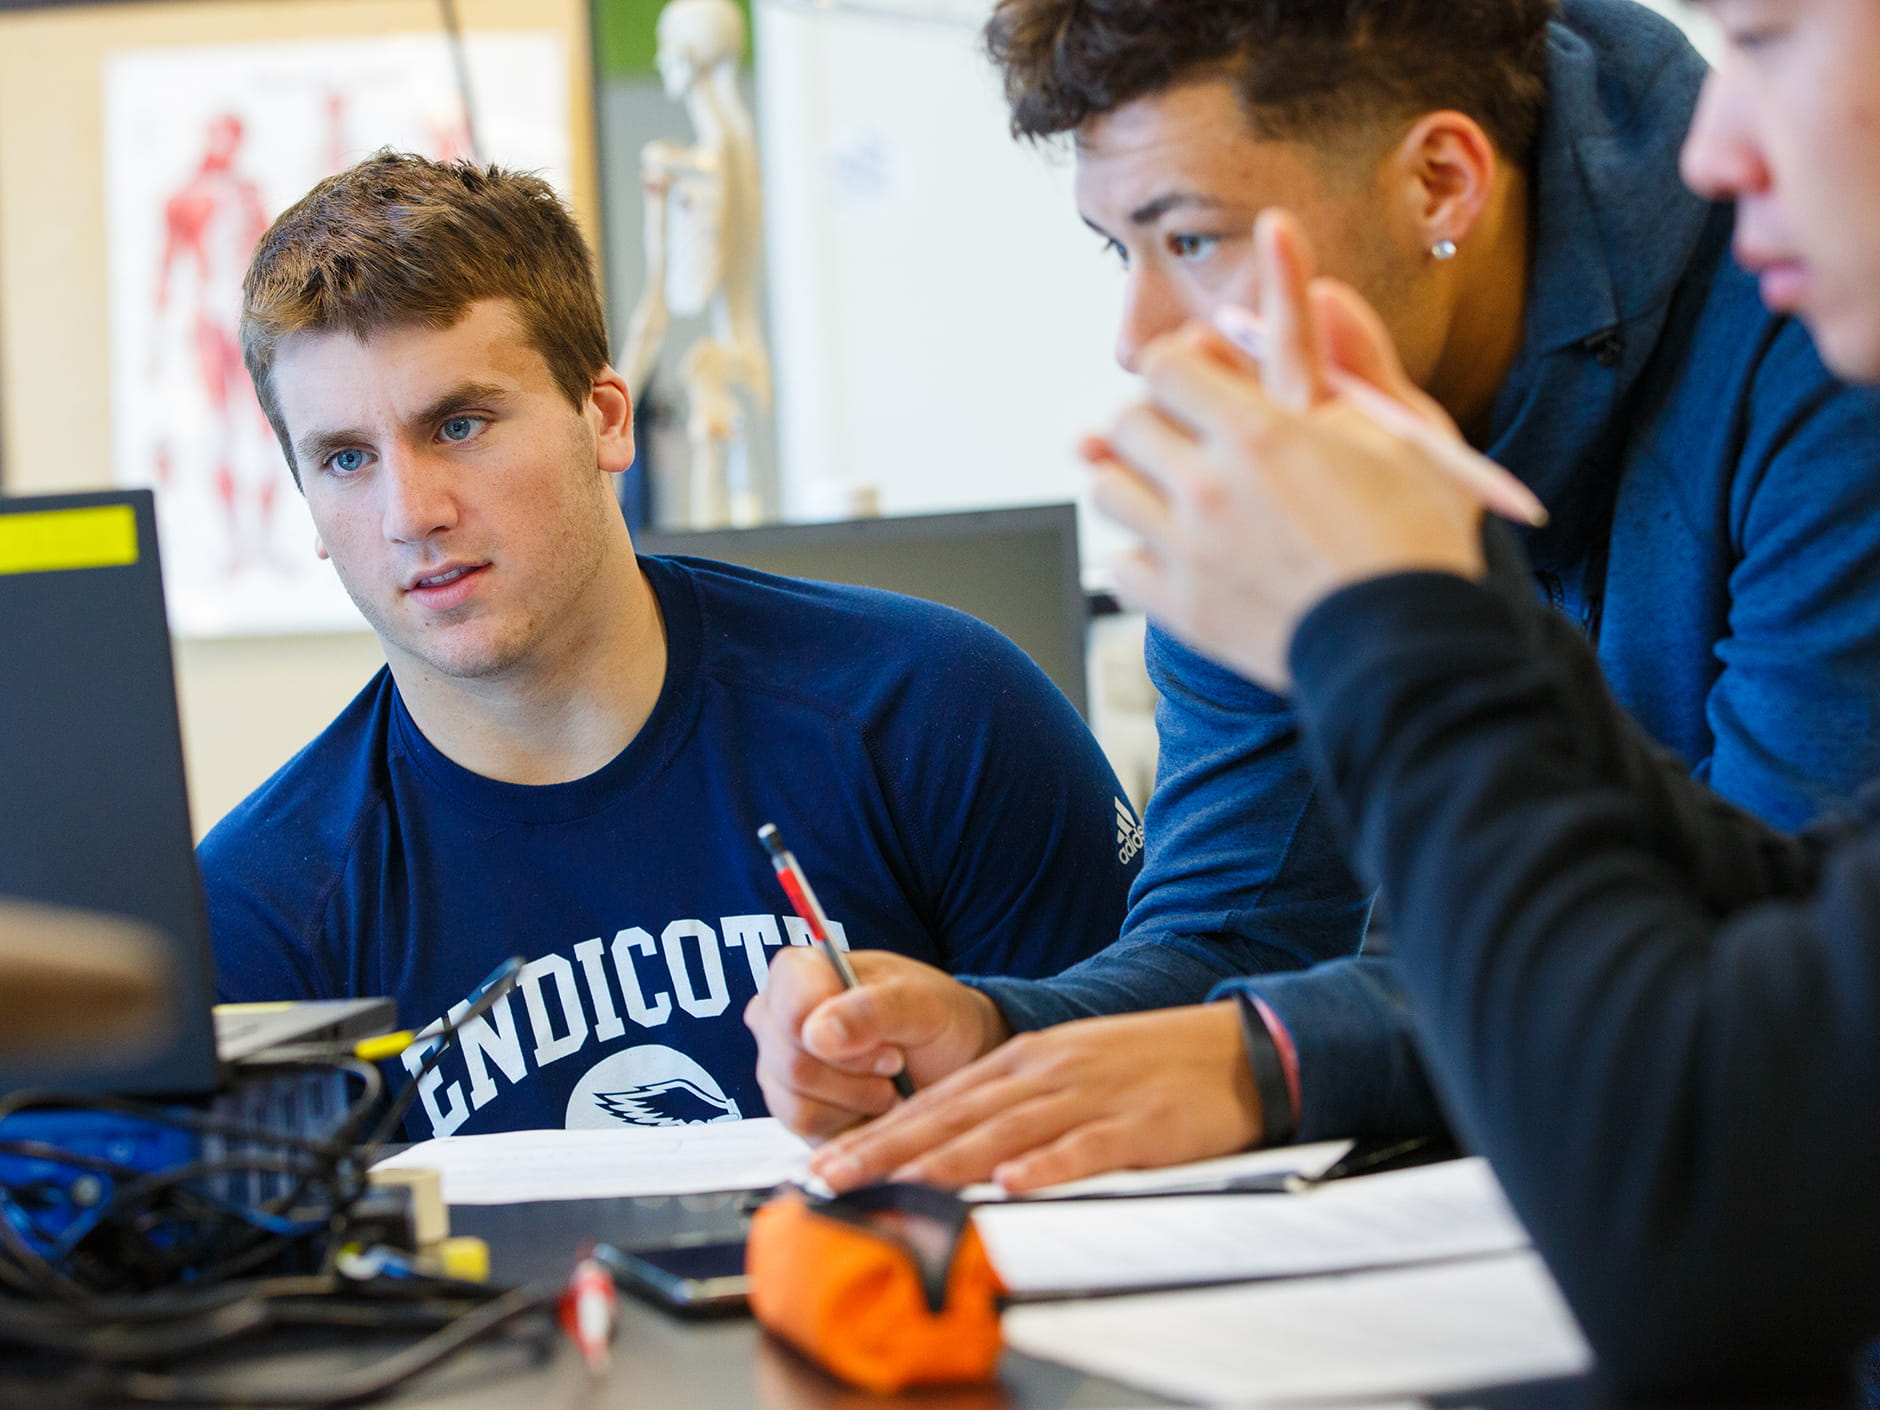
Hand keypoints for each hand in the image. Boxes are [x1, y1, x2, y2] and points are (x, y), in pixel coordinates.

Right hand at [744, 948, 1010, 1141]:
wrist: (947, 1060)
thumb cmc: (932, 1017)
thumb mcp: (920, 1003)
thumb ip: (872, 1010)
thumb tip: (817, 1036)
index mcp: (798, 972)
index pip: (793, 1011)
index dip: (843, 1034)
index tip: (888, 1040)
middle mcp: (775, 1017)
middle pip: (793, 1063)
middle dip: (857, 1073)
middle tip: (895, 1061)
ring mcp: (776, 1065)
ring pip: (795, 1101)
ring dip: (856, 1099)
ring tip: (884, 1081)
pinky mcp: (788, 1108)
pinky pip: (803, 1126)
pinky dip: (847, 1120)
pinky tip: (867, 1102)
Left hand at [806, 1002, 1261, 1193]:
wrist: (1234, 1048)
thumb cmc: (1142, 1067)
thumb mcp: (1065, 1071)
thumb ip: (1009, 1105)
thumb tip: (946, 1146)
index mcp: (1024, 1060)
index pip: (937, 1101)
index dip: (878, 1133)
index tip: (826, 1162)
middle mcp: (1045, 1072)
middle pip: (955, 1115)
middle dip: (888, 1149)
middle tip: (832, 1178)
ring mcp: (1090, 1096)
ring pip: (1005, 1130)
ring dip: (947, 1160)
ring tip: (898, 1184)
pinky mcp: (1137, 1124)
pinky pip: (1086, 1148)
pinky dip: (1048, 1166)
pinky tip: (1014, 1183)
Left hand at [1084, 210, 1486, 689]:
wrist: (1409, 651)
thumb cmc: (1418, 537)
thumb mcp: (1406, 433)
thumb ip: (1356, 356)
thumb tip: (1321, 292)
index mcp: (1260, 433)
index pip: (1165, 366)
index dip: (1181, 366)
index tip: (1201, 379)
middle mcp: (1210, 488)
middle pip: (1124, 422)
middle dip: (1151, 419)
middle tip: (1184, 436)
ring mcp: (1187, 551)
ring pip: (1107, 490)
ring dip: (1134, 482)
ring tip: (1173, 494)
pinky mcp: (1181, 608)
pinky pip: (1119, 565)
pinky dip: (1140, 557)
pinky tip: (1178, 555)